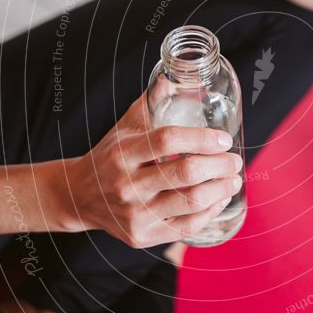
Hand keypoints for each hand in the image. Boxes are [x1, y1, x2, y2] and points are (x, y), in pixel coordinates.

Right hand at [54, 95, 243, 247]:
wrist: (79, 196)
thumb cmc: (110, 157)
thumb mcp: (124, 127)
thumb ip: (151, 103)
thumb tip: (173, 76)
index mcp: (123, 153)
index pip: (168, 140)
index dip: (201, 138)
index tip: (223, 139)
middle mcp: (127, 184)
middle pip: (185, 174)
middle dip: (219, 166)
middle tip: (234, 160)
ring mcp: (134, 213)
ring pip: (190, 203)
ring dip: (221, 190)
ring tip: (234, 180)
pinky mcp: (142, 236)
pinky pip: (185, 227)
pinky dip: (209, 212)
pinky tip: (219, 200)